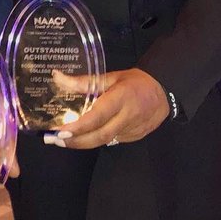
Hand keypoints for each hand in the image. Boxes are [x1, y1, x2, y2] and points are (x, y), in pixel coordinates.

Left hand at [46, 68, 169, 148]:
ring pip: (105, 141)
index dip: (78, 127)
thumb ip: (84, 81)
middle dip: (75, 141)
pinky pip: (113, 141)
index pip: (97, 117)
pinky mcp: (136, 137)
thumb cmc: (135, 81)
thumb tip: (58, 77)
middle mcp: (127, 117)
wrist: (165, 91)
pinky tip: (86, 137)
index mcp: (121, 98)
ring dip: (83, 142)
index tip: (60, 132)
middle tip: (55, 141)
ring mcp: (133, 130)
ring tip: (64, 140)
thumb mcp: (111, 77)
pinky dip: (98, 139)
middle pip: (99, 136)